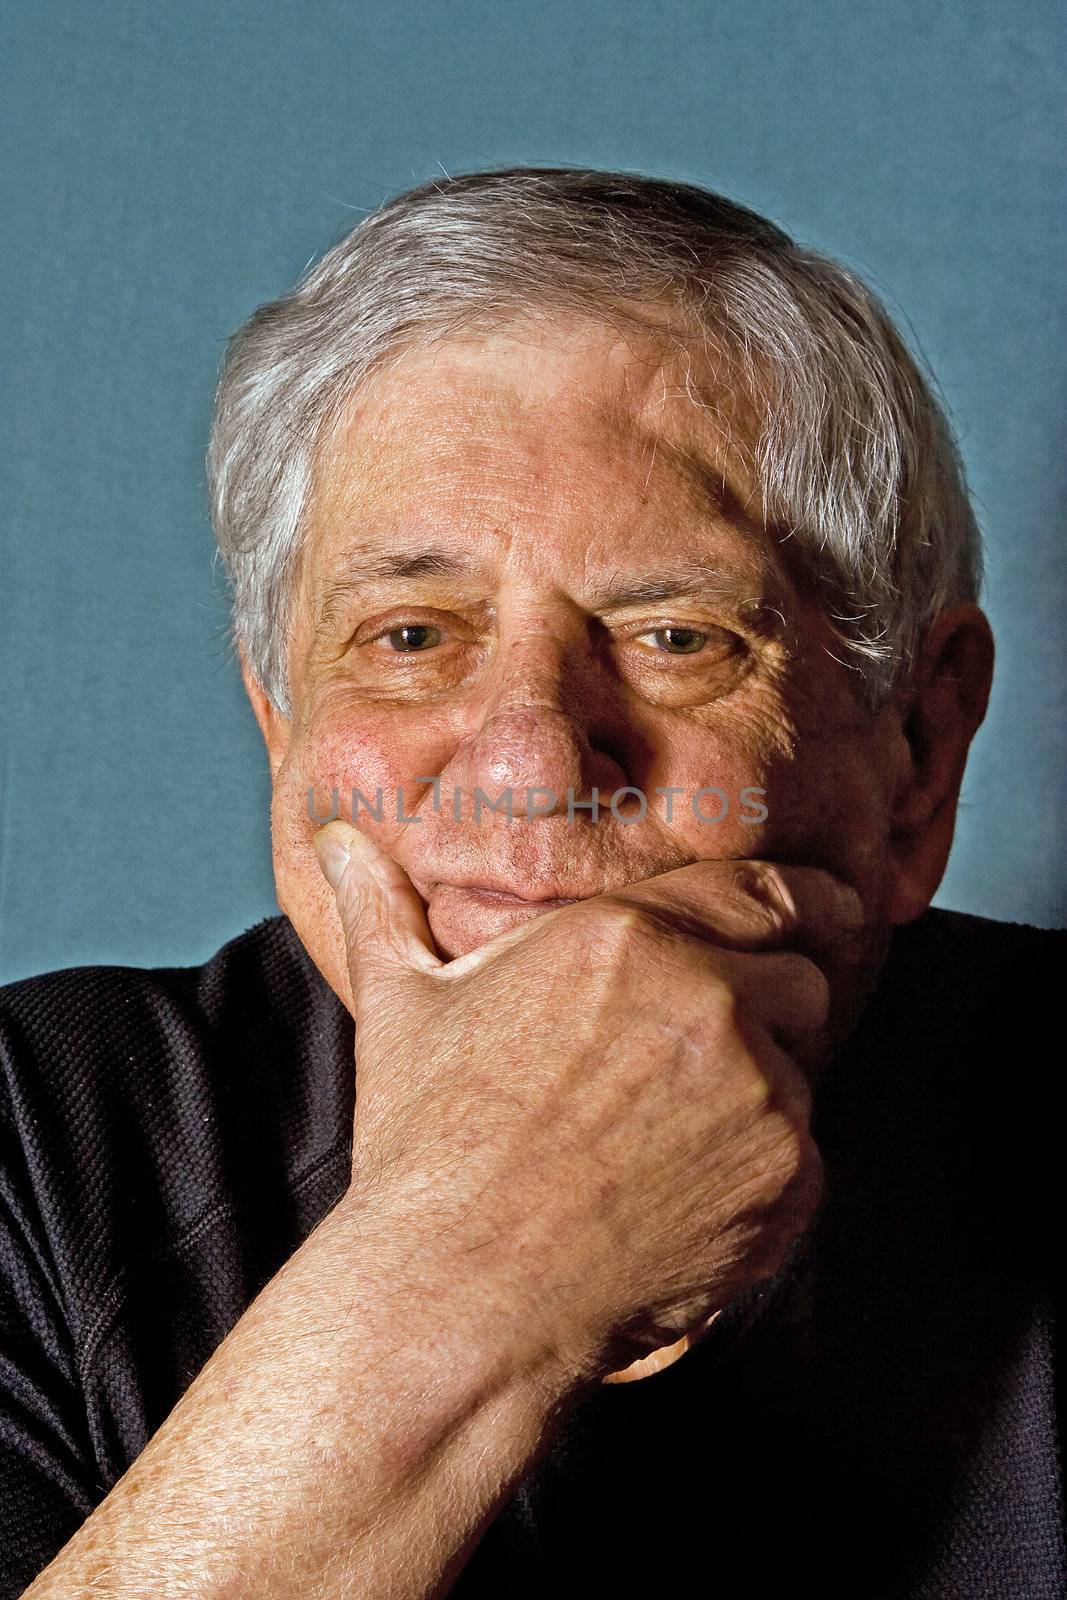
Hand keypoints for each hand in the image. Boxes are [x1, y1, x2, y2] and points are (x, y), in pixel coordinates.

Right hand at [314, 822, 862, 1388]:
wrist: (460, 1290)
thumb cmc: (429, 1145)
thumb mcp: (403, 1005)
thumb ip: (386, 907)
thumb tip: (335, 842)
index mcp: (627, 934)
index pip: (760, 889)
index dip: (795, 905)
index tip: (820, 915)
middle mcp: (709, 996)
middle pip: (802, 974)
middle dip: (774, 1005)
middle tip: (710, 1059)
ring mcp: (758, 1087)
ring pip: (805, 1067)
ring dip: (764, 1092)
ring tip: (667, 1144)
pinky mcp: (787, 1175)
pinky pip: (807, 1154)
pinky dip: (765, 1172)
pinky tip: (682, 1198)